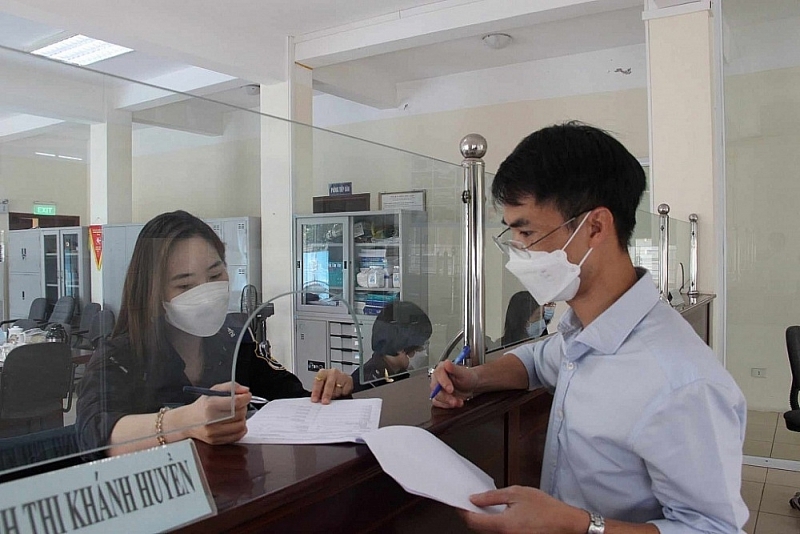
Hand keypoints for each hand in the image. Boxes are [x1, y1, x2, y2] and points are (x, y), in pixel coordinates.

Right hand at [186, 382, 250, 444]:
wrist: (187, 421)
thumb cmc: (202, 406)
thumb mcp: (214, 391)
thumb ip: (231, 387)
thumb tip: (245, 390)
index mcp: (210, 405)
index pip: (235, 402)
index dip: (245, 398)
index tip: (247, 396)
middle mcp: (211, 420)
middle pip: (240, 413)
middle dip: (243, 407)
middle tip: (239, 405)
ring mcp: (213, 432)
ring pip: (241, 425)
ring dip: (242, 418)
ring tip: (235, 414)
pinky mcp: (216, 441)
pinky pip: (237, 436)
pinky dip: (240, 429)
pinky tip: (234, 423)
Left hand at [310, 369, 352, 403]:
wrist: (341, 377)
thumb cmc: (329, 381)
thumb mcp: (322, 384)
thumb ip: (319, 391)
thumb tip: (317, 400)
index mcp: (323, 373)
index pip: (318, 382)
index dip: (316, 392)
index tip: (315, 400)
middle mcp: (332, 372)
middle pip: (329, 385)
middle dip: (326, 394)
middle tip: (325, 402)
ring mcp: (341, 375)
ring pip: (337, 389)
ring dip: (335, 395)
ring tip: (334, 394)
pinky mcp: (348, 380)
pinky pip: (345, 391)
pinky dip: (342, 394)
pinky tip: (340, 391)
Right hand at [430, 359, 478, 407]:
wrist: (470, 385)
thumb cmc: (467, 377)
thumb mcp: (463, 372)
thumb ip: (454, 368)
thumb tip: (447, 363)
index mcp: (441, 368)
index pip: (438, 375)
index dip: (444, 383)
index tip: (450, 389)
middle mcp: (437, 378)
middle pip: (435, 388)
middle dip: (445, 396)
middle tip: (454, 401)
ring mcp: (437, 388)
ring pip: (436, 396)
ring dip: (447, 402)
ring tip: (458, 402)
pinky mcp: (438, 396)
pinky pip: (437, 402)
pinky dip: (446, 405)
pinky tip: (454, 404)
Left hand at [462, 486, 588, 533]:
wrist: (565, 523)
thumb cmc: (546, 508)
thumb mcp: (517, 493)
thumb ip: (492, 497)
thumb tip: (475, 498)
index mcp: (504, 525)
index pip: (473, 522)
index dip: (463, 511)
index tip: (459, 503)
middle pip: (478, 530)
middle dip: (471, 516)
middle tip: (470, 502)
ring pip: (487, 533)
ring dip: (482, 522)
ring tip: (484, 507)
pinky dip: (493, 526)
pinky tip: (496, 516)